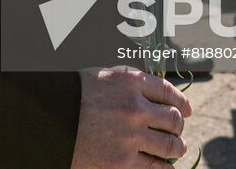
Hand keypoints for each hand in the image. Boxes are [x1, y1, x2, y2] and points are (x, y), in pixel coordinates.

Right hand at [71, 66, 190, 167]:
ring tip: (177, 148)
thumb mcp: (103, 76)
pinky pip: (156, 167)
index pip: (168, 92)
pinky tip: (167, 167)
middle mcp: (134, 108)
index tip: (186, 110)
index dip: (181, 102)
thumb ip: (129, 80)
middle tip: (178, 131)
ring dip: (177, 147)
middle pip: (173, 119)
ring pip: (171, 144)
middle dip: (178, 126)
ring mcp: (130, 136)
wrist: (49, 118)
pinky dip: (166, 168)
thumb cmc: (75, 96)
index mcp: (130, 82)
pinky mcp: (123, 161)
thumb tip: (155, 89)